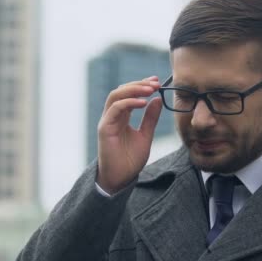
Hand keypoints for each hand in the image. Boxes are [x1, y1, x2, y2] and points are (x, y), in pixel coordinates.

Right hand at [96, 76, 162, 193]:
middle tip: (155, 83)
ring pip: (116, 96)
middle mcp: (112, 116)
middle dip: (139, 84)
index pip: (129, 94)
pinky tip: (143, 103)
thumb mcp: (146, 135)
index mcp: (121, 117)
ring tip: (150, 89)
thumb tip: (157, 99)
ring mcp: (107, 121)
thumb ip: (150, 118)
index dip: (142, 85)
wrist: (121, 178)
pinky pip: (115, 109)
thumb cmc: (130, 160)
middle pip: (121, 91)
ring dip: (133, 89)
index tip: (157, 82)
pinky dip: (128, 102)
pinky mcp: (104, 128)